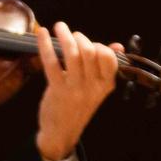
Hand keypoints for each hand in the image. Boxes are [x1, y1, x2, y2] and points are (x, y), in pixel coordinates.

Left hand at [33, 21, 118, 160]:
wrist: (62, 133)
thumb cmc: (80, 106)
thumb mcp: (98, 89)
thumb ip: (107, 67)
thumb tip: (118, 45)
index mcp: (106, 85)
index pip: (108, 57)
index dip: (99, 46)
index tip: (90, 45)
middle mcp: (93, 86)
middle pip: (89, 52)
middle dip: (80, 38)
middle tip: (72, 35)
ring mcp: (75, 88)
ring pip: (72, 54)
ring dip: (65, 36)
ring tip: (60, 27)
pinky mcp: (57, 90)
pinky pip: (52, 62)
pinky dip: (45, 45)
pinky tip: (43, 33)